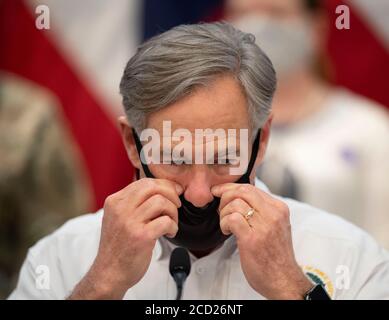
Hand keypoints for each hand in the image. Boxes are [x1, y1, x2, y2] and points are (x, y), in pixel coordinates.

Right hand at [69, 178, 182, 299]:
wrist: (109, 273)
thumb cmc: (118, 247)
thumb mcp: (118, 218)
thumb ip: (133, 203)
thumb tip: (161, 189)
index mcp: (115, 202)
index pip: (144, 182)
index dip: (164, 185)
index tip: (174, 192)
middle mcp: (120, 209)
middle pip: (153, 187)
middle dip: (171, 194)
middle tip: (176, 205)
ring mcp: (130, 223)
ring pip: (161, 202)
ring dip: (173, 212)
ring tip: (171, 223)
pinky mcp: (141, 237)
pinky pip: (166, 221)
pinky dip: (173, 226)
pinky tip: (169, 233)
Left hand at [212, 183, 312, 299]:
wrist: (284, 280)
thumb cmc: (276, 256)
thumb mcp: (275, 226)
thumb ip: (262, 211)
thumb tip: (239, 198)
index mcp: (279, 208)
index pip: (251, 188)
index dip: (231, 188)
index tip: (219, 190)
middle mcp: (273, 214)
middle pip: (243, 191)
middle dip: (225, 195)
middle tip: (220, 208)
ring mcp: (264, 226)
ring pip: (235, 203)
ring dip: (224, 213)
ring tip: (226, 225)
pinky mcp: (252, 239)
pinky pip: (232, 218)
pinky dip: (224, 223)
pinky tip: (227, 231)